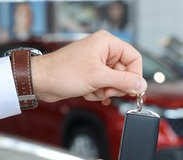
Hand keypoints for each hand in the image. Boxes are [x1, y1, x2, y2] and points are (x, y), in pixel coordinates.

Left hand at [31, 30, 146, 101]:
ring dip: (105, 91)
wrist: (41, 81)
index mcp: (107, 43)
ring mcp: (97, 63)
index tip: (132, 89)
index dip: (134, 75)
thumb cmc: (63, 72)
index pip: (134, 58)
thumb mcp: (98, 77)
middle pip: (125, 72)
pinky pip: (104, 86)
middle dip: (116, 85)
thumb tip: (141, 84)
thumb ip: (123, 81)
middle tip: (106, 90)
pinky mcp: (91, 74)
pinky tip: (89, 92)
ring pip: (115, 82)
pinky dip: (99, 93)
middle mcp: (104, 51)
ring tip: (92, 89)